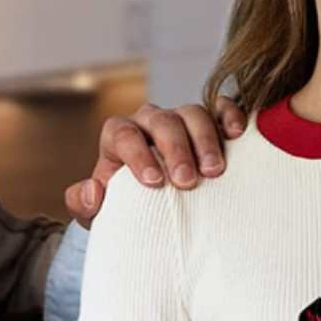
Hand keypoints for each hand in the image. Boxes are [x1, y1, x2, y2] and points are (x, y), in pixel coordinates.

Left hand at [65, 97, 247, 228]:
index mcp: (119, 137)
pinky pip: (219, 107)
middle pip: (161, 121)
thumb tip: (93, 191)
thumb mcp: (98, 213)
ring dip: (205, 139)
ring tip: (214, 170)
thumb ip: (83, 204)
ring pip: (192, 113)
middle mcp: (149, 123)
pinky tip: (236, 134)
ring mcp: (180, 119)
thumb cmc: (125, 208)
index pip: (122, 134)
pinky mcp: (209, 122)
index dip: (138, 155)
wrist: (153, 210)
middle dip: (175, 149)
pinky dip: (228, 115)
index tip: (154, 182)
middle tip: (187, 180)